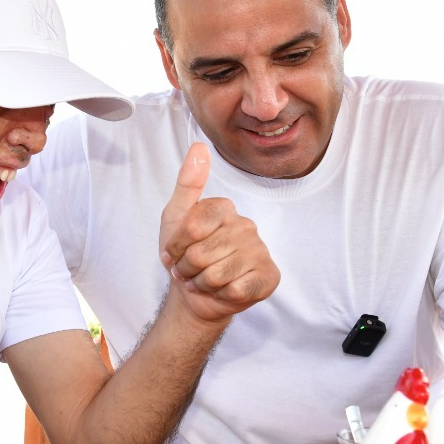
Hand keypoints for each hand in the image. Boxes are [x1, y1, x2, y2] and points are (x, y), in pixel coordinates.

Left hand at [158, 143, 278, 323]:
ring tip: (202, 280)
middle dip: (186, 268)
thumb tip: (199, 147)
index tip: (175, 251)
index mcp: (225, 209)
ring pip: (216, 274)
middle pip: (201, 253)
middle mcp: (247, 226)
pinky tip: (222, 291)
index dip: (175, 246)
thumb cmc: (184, 254)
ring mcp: (260, 251)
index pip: (191, 226)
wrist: (195, 294)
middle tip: (189, 270)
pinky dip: (221, 296)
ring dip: (201, 284)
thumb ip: (187, 184)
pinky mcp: (269, 277)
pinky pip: (236, 290)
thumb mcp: (174, 218)